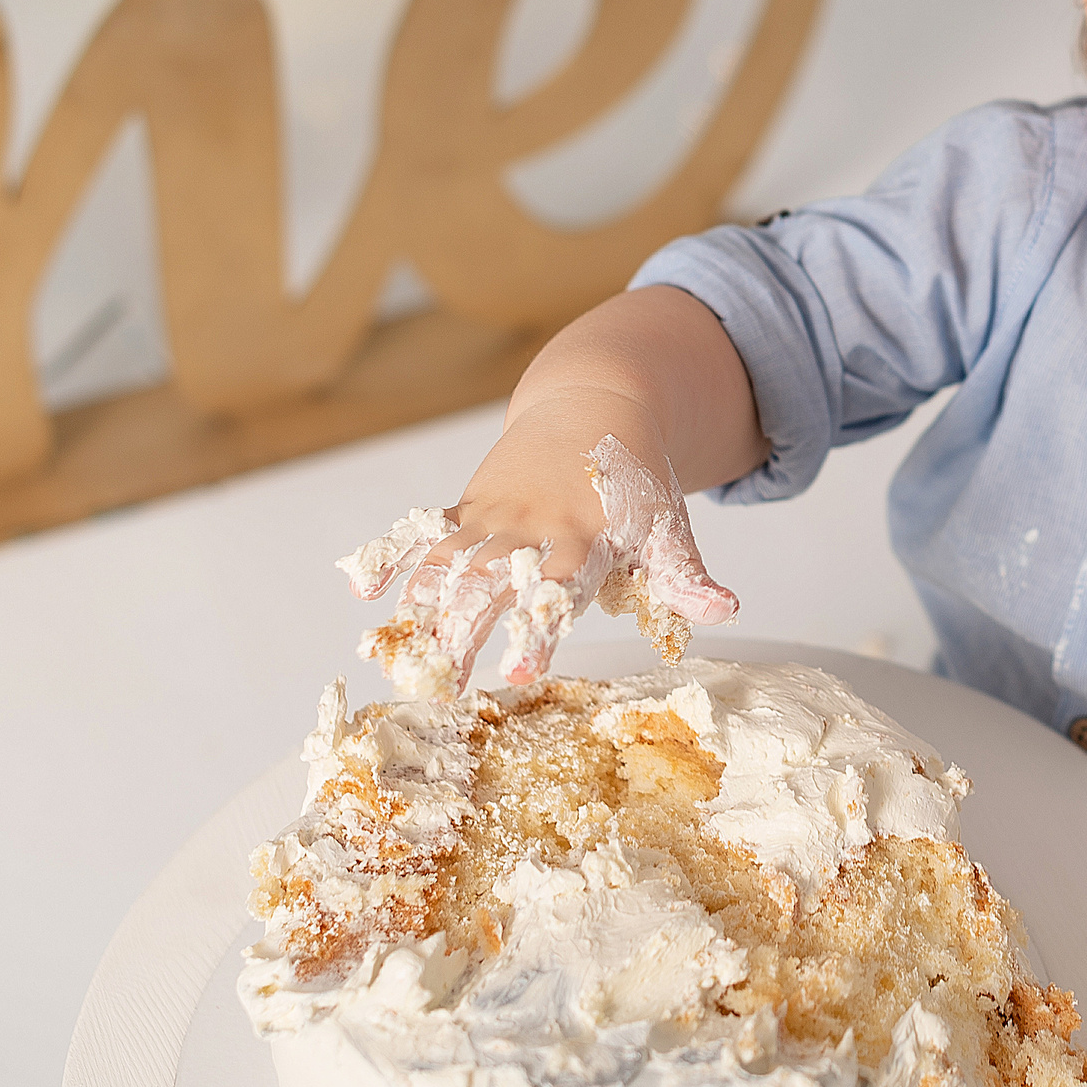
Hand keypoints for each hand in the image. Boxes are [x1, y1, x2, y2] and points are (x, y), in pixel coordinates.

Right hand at [337, 406, 737, 697]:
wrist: (599, 400)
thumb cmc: (634, 480)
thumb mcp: (668, 527)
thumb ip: (686, 576)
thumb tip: (725, 611)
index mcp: (587, 538)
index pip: (561, 590)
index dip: (539, 631)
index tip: (520, 677)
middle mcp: (535, 526)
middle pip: (492, 584)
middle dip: (464, 634)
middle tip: (441, 687)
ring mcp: (497, 513)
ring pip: (449, 562)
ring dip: (420, 609)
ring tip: (399, 659)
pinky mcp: (470, 503)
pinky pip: (424, 531)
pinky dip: (390, 557)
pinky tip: (360, 594)